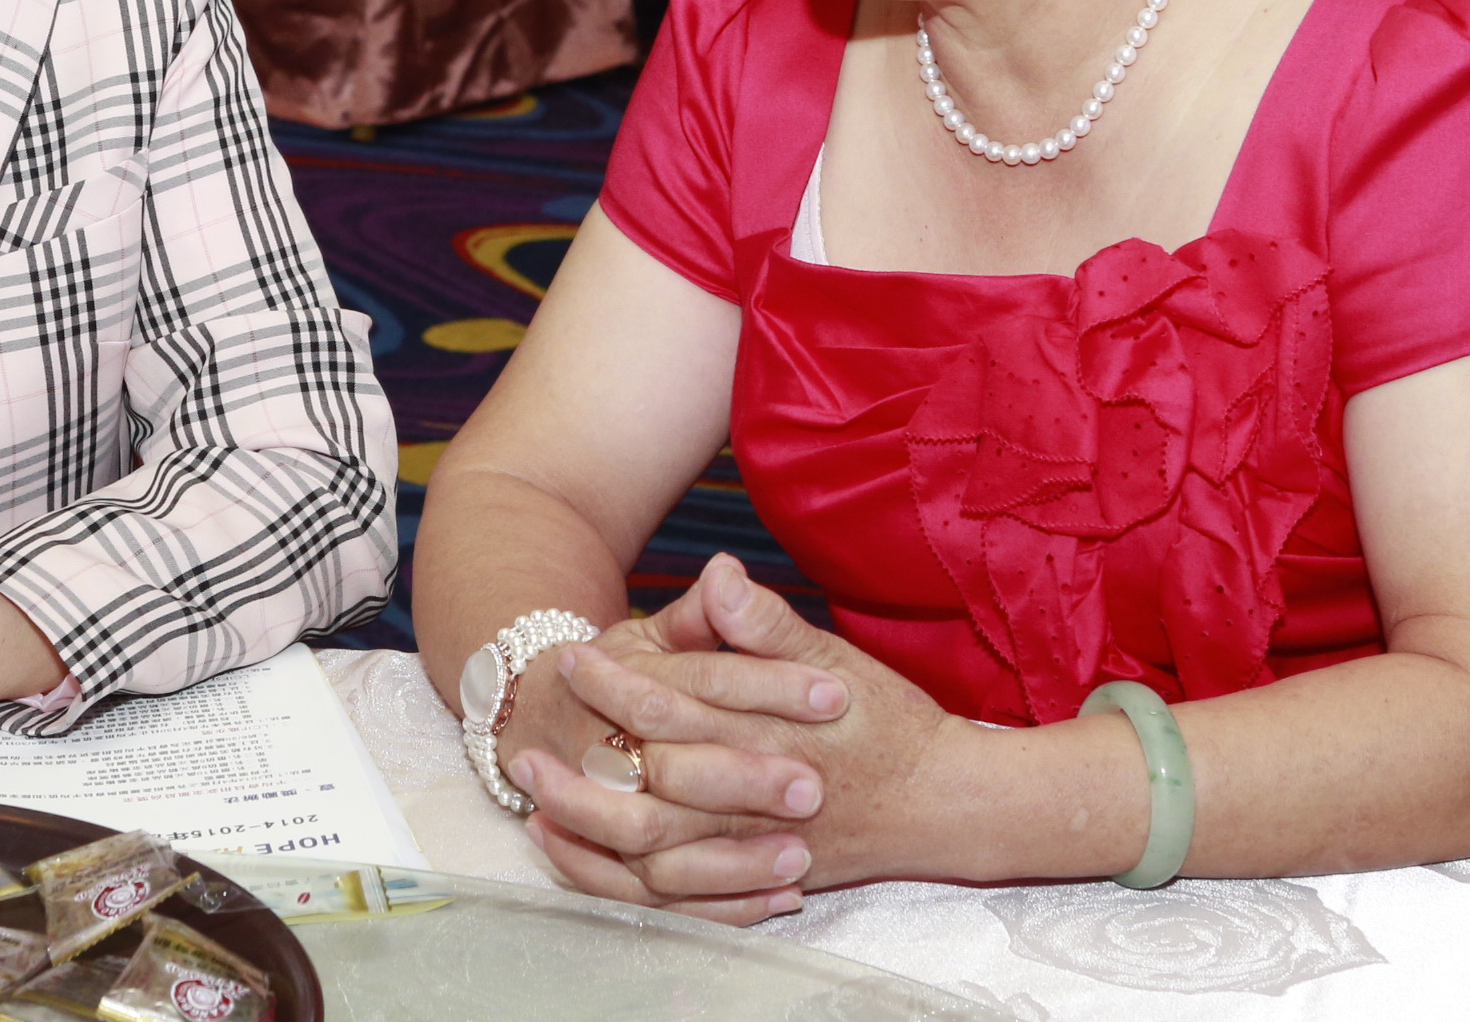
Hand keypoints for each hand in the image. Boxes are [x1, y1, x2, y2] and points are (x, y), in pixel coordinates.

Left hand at [516, 555, 963, 912]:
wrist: (944, 803)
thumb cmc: (886, 724)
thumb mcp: (832, 659)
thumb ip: (767, 625)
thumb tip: (718, 573)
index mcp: (764, 731)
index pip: (670, 708)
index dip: (614, 682)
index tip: (573, 657)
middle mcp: (752, 797)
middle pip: (647, 791)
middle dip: (582, 770)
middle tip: (525, 751)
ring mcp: (753, 849)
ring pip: (653, 854)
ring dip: (589, 833)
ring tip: (535, 809)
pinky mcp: (756, 882)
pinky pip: (676, 896)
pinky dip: (624, 884)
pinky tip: (584, 859)